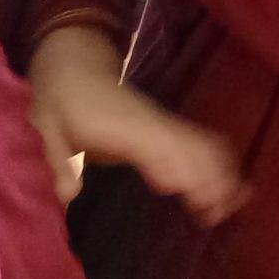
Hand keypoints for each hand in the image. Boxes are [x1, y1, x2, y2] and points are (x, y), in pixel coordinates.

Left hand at [28, 27, 248, 224]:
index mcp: (123, 127)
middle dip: (211, 176)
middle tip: (219, 214)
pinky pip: (198, 143)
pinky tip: (224, 186)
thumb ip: (60, 161)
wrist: (76, 64)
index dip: (180, 169)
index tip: (197, 198)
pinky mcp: (164, 128)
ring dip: (219, 171)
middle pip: (193, 146)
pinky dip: (215, 162)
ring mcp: (161, 124)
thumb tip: (68, 196)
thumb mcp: (49, 130)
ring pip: (202, 144)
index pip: (160, 147)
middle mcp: (151, 125)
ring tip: (230, 205)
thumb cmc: (61, 101)